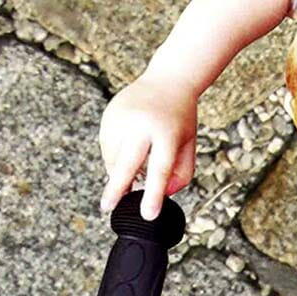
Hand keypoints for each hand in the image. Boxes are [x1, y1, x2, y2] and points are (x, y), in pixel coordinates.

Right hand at [99, 72, 197, 220]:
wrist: (167, 81)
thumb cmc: (180, 119)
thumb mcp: (189, 144)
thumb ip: (181, 172)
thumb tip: (161, 194)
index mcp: (167, 133)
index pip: (160, 169)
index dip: (153, 194)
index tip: (148, 214)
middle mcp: (142, 125)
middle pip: (127, 163)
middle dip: (117, 188)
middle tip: (107, 208)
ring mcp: (122, 119)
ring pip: (114, 158)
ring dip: (121, 172)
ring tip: (136, 166)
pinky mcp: (109, 116)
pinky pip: (107, 148)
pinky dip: (115, 157)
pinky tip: (130, 149)